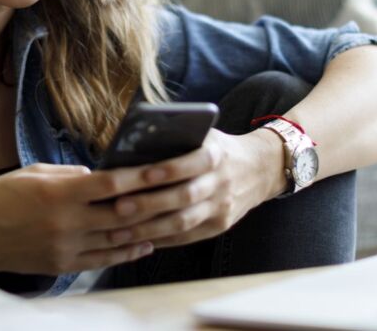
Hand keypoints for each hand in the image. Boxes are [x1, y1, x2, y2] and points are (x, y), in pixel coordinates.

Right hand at [0, 163, 167, 275]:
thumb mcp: (33, 173)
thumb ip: (70, 175)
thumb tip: (99, 176)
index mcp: (59, 193)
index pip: (110, 184)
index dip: (139, 177)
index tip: (162, 168)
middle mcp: (66, 222)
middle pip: (122, 214)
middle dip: (152, 204)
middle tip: (178, 194)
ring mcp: (66, 247)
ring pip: (118, 240)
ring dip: (147, 230)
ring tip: (171, 220)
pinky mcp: (63, 265)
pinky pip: (104, 259)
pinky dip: (128, 252)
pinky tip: (145, 244)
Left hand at [100, 128, 285, 248]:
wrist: (259, 169)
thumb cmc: (216, 147)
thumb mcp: (204, 135)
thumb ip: (177, 139)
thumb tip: (133, 145)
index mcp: (217, 155)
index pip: (194, 162)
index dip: (170, 169)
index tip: (142, 174)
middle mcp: (221, 183)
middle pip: (184, 197)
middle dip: (149, 203)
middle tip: (117, 207)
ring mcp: (221, 208)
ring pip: (183, 223)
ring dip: (149, 229)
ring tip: (118, 231)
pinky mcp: (219, 226)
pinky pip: (186, 237)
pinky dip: (160, 239)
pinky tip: (136, 241)